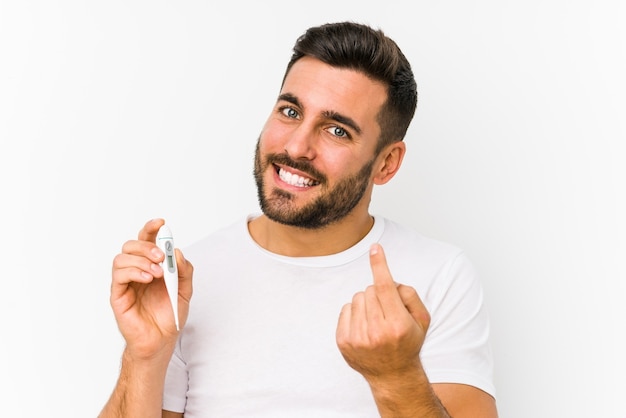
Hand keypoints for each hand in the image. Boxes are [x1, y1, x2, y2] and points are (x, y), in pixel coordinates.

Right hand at [110, 218, 192, 358]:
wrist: (161, 340)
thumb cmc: (170, 315)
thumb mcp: (185, 290)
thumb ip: (184, 270)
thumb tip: (176, 253)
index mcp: (152, 265)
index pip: (147, 240)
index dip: (151, 229)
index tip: (161, 223)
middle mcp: (136, 271)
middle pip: (131, 245)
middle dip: (147, 245)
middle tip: (161, 256)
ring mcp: (125, 282)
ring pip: (122, 258)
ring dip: (141, 260)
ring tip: (157, 274)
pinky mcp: (118, 295)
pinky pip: (119, 276)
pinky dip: (134, 272)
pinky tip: (147, 279)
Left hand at [336, 243, 429, 381]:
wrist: (393, 376)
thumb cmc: (408, 343)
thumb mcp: (421, 320)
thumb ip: (409, 295)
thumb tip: (389, 279)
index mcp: (398, 325)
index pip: (385, 287)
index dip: (380, 264)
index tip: (375, 248)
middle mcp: (376, 332)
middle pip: (370, 290)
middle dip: (379, 294)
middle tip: (387, 311)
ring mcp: (357, 338)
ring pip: (357, 298)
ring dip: (366, 303)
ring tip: (375, 320)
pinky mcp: (343, 341)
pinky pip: (346, 309)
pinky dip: (355, 313)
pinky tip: (364, 327)